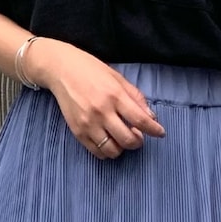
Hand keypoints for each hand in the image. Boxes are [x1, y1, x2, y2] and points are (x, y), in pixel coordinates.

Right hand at [34, 41, 165, 158]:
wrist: (60, 69)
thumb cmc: (91, 70)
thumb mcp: (117, 78)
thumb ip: (135, 97)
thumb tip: (151, 116)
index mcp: (115, 96)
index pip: (141, 120)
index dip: (154, 130)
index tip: (160, 133)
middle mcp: (102, 112)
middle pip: (128, 139)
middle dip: (138, 142)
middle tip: (138, 136)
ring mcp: (88, 124)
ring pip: (113, 150)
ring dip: (122, 148)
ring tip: (122, 139)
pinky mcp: (78, 131)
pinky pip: (97, 152)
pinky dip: (107, 151)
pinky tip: (110, 142)